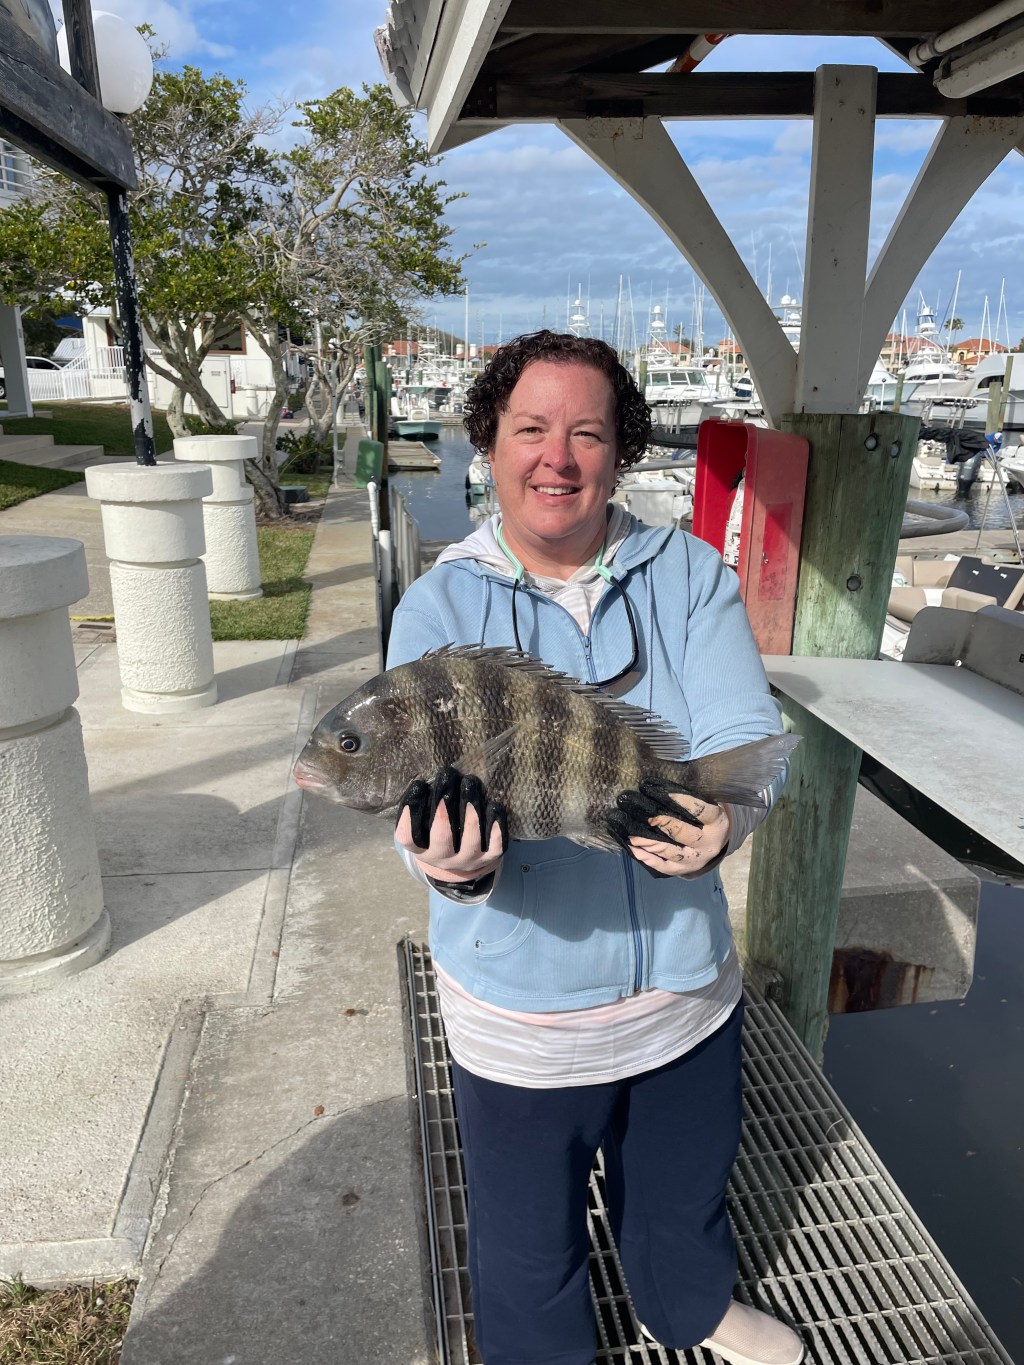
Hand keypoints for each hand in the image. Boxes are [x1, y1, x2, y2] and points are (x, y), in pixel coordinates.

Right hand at [395, 767, 506, 884]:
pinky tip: (495, 806)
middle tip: (447, 778)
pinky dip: (496, 827)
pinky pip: (495, 846)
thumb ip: (425, 807)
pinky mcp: (489, 859)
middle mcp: (442, 858)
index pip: (408, 837)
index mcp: (421, 849)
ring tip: (470, 785)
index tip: (418, 785)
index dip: (410, 814)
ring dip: (471, 812)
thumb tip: (433, 776)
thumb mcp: (425, 826)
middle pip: (442, 837)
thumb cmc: (439, 834)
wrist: (463, 864)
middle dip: (444, 808)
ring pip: (470, 840)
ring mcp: (467, 860)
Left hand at [608, 779, 730, 877]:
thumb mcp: (708, 804)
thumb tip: (660, 785)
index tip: (663, 793)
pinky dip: (648, 859)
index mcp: (716, 822)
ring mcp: (696, 859)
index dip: (683, 802)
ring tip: (633, 838)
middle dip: (665, 825)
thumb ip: (691, 796)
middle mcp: (708, 843)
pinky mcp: (685, 869)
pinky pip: (665, 867)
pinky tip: (634, 850)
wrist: (718, 842)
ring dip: (650, 844)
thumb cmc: (706, 816)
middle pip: (684, 834)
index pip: (701, 811)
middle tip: (649, 818)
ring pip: (672, 853)